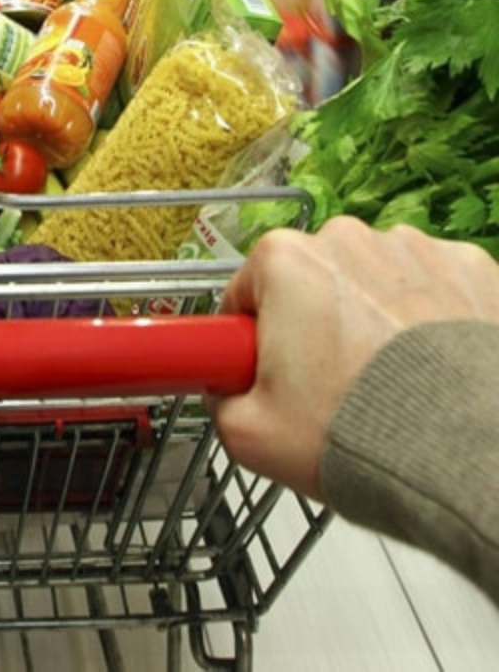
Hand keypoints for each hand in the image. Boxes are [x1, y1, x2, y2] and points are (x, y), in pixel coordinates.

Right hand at [212, 216, 498, 498]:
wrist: (469, 455)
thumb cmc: (360, 435)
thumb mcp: (248, 434)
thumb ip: (221, 400)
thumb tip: (231, 392)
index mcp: (285, 259)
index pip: (246, 293)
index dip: (253, 339)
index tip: (269, 374)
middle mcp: (351, 238)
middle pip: (315, 281)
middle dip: (317, 325)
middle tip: (331, 388)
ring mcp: (422, 250)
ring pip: (380, 284)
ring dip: (379, 322)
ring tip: (392, 386)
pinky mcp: (479, 272)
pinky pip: (441, 292)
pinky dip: (435, 326)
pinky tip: (437, 372)